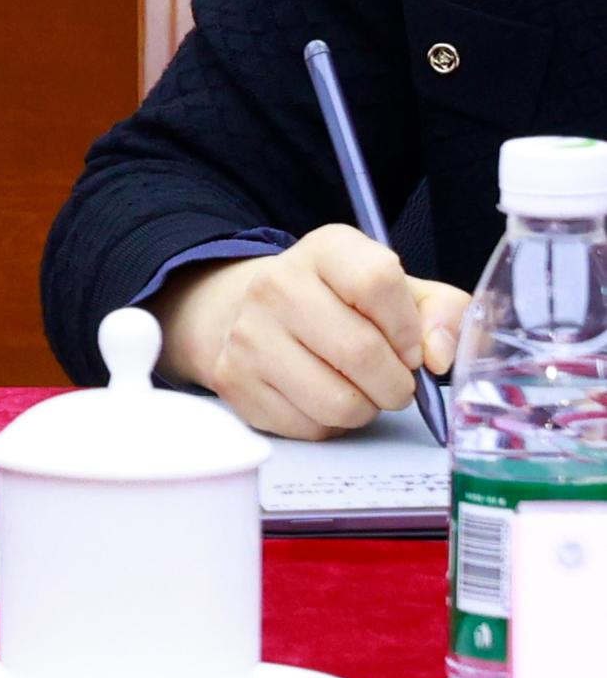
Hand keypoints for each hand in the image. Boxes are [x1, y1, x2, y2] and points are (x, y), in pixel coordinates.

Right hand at [154, 224, 467, 439]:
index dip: (409, 328)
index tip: (412, 348)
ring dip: (365, 408)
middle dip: (396, 384)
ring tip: (358, 391)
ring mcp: (248, 334)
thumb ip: (443, 312)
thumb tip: (438, 357)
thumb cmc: (343, 306)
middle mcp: (275, 285)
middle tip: (395, 383)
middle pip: (361, 351)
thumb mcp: (401, 291)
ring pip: (338, 401)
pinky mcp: (234, 381)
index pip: (377, 281)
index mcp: (324, 250)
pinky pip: (308, 427)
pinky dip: (329, 424)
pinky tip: (322, 398)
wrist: (256, 315)